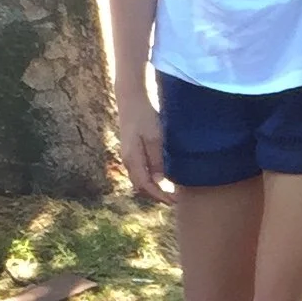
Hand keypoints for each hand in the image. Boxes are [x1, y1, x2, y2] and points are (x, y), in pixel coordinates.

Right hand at [116, 88, 167, 203]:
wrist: (131, 100)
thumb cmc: (145, 116)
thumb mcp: (155, 138)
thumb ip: (157, 160)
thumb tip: (159, 181)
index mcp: (133, 159)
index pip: (146, 186)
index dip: (160, 196)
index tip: (174, 201)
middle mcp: (127, 161)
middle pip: (141, 187)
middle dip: (156, 196)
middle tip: (174, 199)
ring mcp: (128, 156)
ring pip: (139, 180)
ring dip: (153, 189)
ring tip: (169, 193)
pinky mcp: (131, 152)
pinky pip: (139, 172)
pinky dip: (149, 180)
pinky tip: (161, 179)